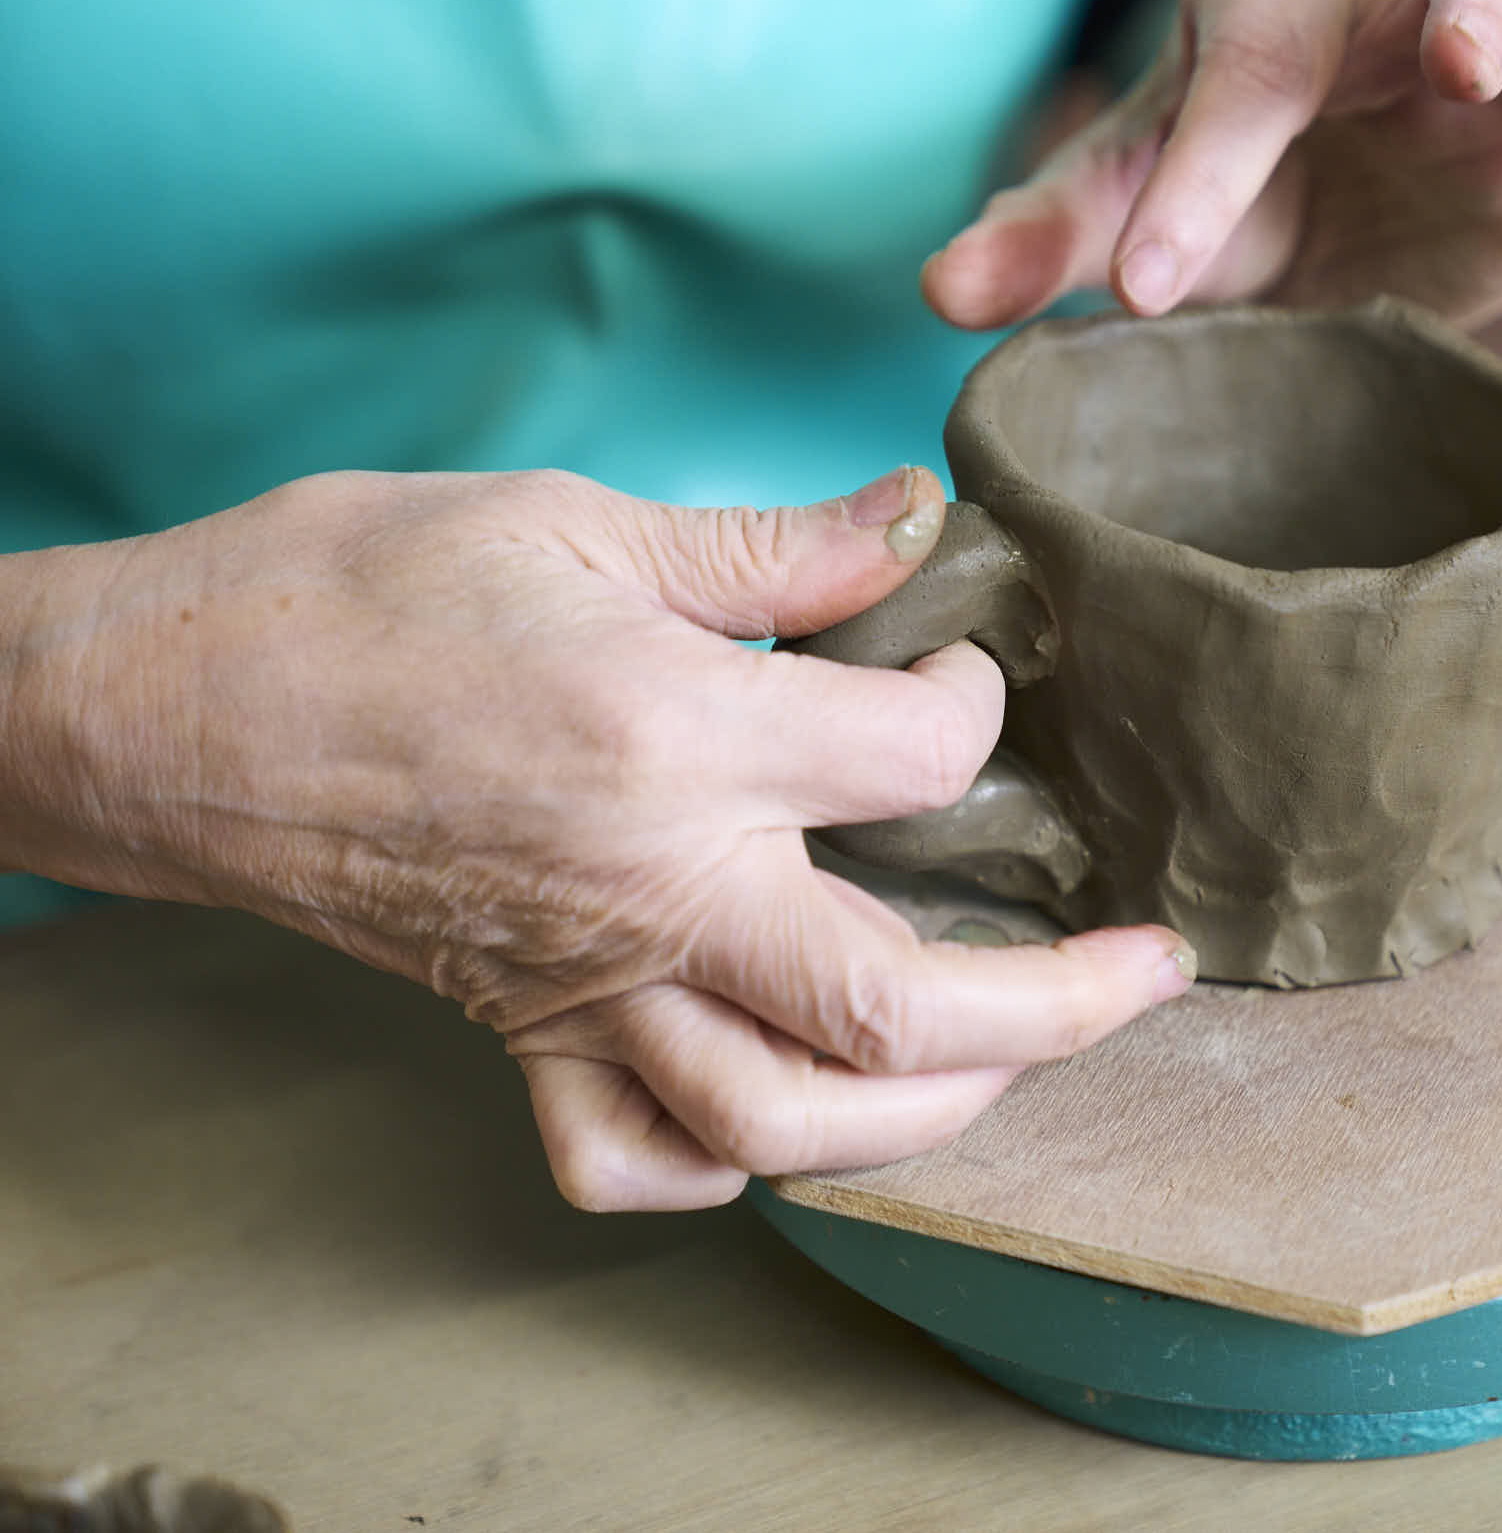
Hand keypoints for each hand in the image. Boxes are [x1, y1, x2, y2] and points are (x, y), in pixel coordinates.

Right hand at [0, 468, 1192, 1208]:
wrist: (175, 701)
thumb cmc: (361, 588)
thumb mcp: (576, 518)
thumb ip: (771, 546)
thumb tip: (914, 520)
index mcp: (674, 735)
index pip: (913, 757)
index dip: (983, 708)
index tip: (976, 677)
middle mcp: (651, 887)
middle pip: (900, 1002)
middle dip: (1061, 1004)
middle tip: (1150, 970)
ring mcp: (585, 984)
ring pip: (790, 1116)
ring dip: (932, 1109)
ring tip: (1012, 1052)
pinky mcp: (521, 1033)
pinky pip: (632, 1155)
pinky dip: (728, 1160)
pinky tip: (788, 1107)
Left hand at [922, 0, 1501, 331]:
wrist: (1339, 203)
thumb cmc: (1225, 183)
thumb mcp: (1137, 200)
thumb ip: (1055, 236)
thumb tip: (940, 295)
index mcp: (1269, 25)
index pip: (1237, 83)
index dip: (1196, 182)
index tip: (1148, 295)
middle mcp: (1398, 27)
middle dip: (1462, 11)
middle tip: (1454, 67)